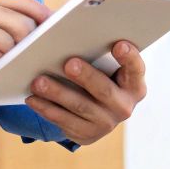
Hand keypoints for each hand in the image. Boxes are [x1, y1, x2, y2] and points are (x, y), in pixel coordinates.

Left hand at [24, 41, 146, 145]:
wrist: (97, 114)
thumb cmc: (100, 78)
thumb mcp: (107, 68)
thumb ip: (100, 54)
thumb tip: (74, 33)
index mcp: (134, 85)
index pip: (136, 69)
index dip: (129, 57)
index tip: (119, 44)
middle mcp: (124, 106)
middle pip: (104, 90)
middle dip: (86, 76)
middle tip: (69, 63)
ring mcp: (106, 123)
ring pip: (80, 106)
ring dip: (57, 93)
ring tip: (38, 81)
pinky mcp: (86, 134)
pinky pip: (64, 121)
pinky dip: (46, 108)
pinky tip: (33, 98)